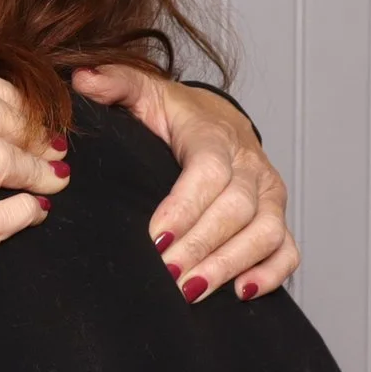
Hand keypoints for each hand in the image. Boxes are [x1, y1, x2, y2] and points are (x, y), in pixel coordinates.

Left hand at [72, 65, 299, 302]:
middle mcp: (250, 165)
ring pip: (266, 232)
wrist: (218, 119)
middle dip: (201, 247)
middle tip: (166, 276)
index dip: (185, 207)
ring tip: (190, 292)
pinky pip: (287, 249)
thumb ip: (116, 84)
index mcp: (215, 136)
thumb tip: (84, 78)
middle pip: (237, 209)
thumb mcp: (144, 92)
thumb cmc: (176, 115)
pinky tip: (240, 293)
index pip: (209, 172)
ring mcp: (269, 194)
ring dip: (229, 265)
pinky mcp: (278, 217)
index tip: (155, 238)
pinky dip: (270, 273)